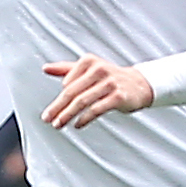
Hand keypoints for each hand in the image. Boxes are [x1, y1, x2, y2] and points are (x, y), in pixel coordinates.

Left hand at [40, 55, 154, 128]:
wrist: (139, 84)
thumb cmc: (110, 77)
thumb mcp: (89, 69)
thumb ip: (66, 68)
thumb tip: (45, 68)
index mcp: (89, 61)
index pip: (67, 83)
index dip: (58, 99)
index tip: (51, 111)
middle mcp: (99, 69)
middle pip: (72, 92)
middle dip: (57, 107)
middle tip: (47, 119)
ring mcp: (110, 83)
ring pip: (82, 101)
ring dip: (68, 115)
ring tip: (59, 124)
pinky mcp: (118, 96)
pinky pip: (96, 109)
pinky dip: (84, 118)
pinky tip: (77, 124)